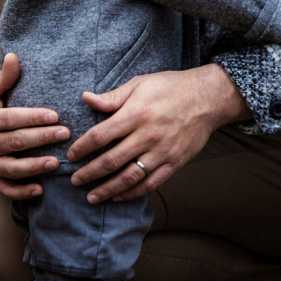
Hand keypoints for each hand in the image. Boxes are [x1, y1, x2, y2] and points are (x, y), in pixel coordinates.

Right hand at [0, 52, 71, 199]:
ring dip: (34, 167)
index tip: (55, 115)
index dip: (33, 117)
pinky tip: (41, 189)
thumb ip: (4, 77)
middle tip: (66, 133)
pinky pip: (6, 188)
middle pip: (15, 142)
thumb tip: (14, 57)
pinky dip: (22, 191)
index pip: (10, 119)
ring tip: (57, 163)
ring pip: (12, 168)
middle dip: (42, 138)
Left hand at [66, 64, 246, 203]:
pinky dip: (132, 193)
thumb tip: (85, 98)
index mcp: (136, 113)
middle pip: (111, 160)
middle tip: (74, 180)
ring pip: (129, 177)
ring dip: (107, 189)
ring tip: (91, 196)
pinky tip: (118, 196)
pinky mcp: (174, 163)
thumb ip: (113, 96)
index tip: (71, 155)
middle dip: (89, 173)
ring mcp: (162, 152)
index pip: (101, 135)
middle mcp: (148, 135)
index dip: (82, 148)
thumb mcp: (140, 83)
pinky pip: (150, 184)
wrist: (208, 98)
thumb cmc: (171, 87)